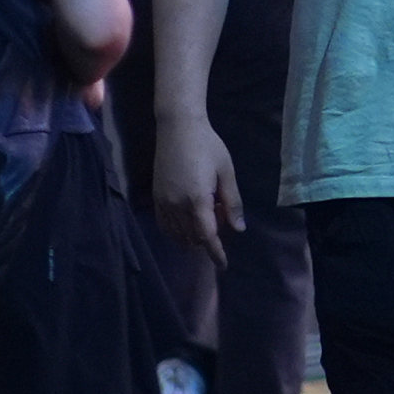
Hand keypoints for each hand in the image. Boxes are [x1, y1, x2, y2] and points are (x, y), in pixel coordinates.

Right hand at [153, 112, 239, 259]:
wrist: (177, 128)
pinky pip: (164, 224)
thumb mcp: (227, 173)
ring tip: (206, 215)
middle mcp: (177, 205)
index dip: (216, 253)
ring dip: (192, 235)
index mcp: (197, 200)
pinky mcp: (155, 197)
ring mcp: (163, 202)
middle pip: (192, 237)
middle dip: (208, 237)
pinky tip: (186, 223)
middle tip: (221, 215)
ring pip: (177, 234)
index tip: (223, 265)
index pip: (207, 236)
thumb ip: (232, 203)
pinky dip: (176, 231)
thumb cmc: (208, 146)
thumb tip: (238, 229)